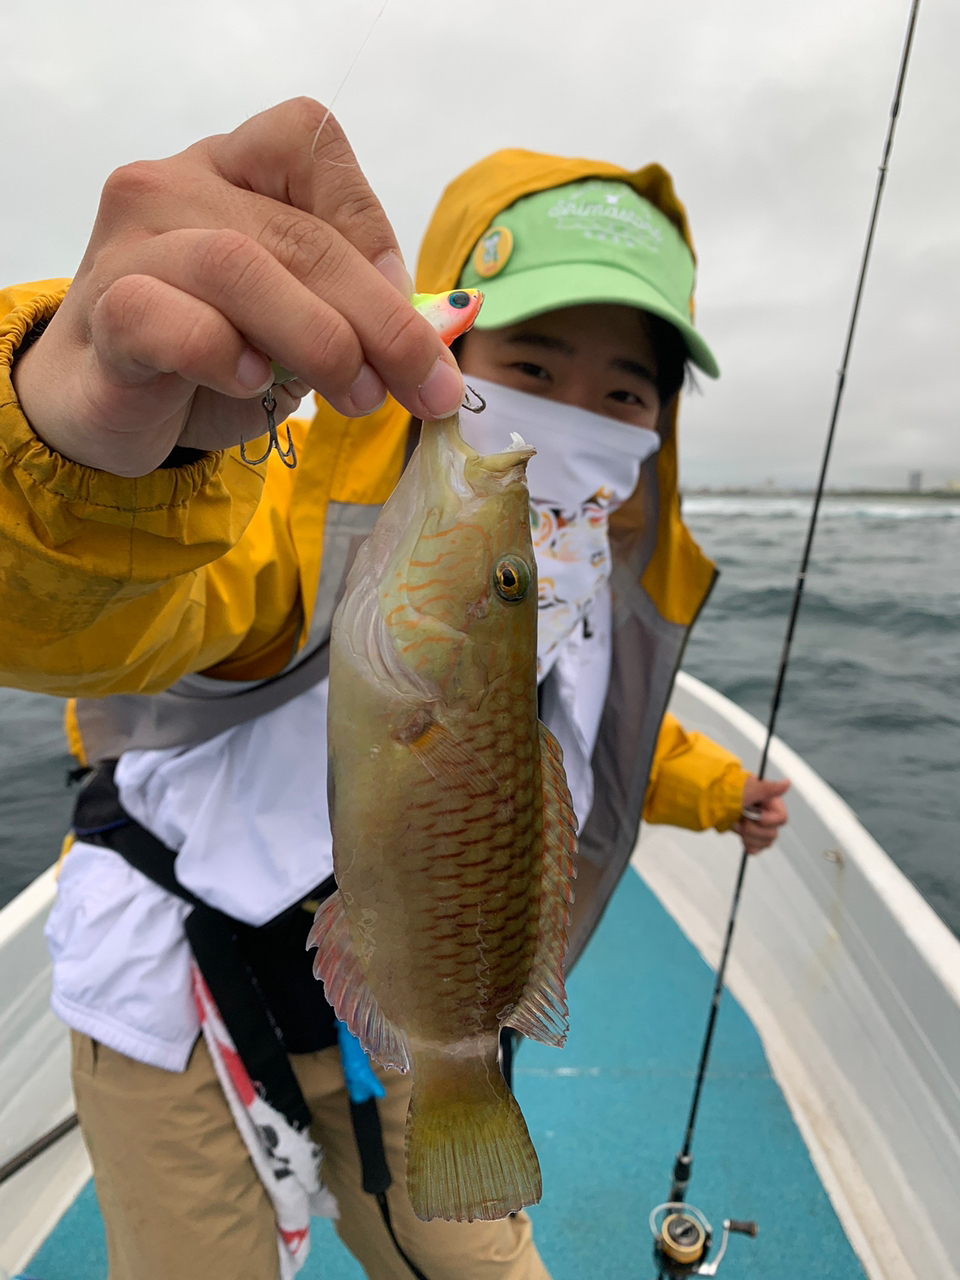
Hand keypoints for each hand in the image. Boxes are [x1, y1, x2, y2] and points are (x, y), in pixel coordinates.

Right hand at [10, 98, 464, 476]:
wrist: (106, 406)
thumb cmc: (210, 358)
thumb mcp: (298, 324)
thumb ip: (355, 310)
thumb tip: (437, 337)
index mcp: (228, 166)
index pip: (311, 144)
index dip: (374, 229)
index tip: (412, 317)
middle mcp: (173, 185)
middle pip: (299, 235)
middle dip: (382, 321)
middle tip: (422, 388)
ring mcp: (131, 245)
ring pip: (239, 268)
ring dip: (321, 341)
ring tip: (355, 396)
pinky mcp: (106, 314)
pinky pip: (174, 322)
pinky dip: (229, 357)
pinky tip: (252, 383)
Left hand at [734, 776, 789, 853]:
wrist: (713, 798)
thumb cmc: (730, 790)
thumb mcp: (748, 789)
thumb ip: (767, 789)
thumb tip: (787, 782)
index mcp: (772, 803)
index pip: (781, 818)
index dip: (769, 821)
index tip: (757, 818)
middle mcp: (769, 816)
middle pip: (772, 834)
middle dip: (753, 830)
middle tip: (739, 821)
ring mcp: (761, 828)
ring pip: (765, 843)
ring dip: (748, 837)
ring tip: (736, 824)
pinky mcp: (752, 837)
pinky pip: (756, 849)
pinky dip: (749, 845)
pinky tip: (741, 838)